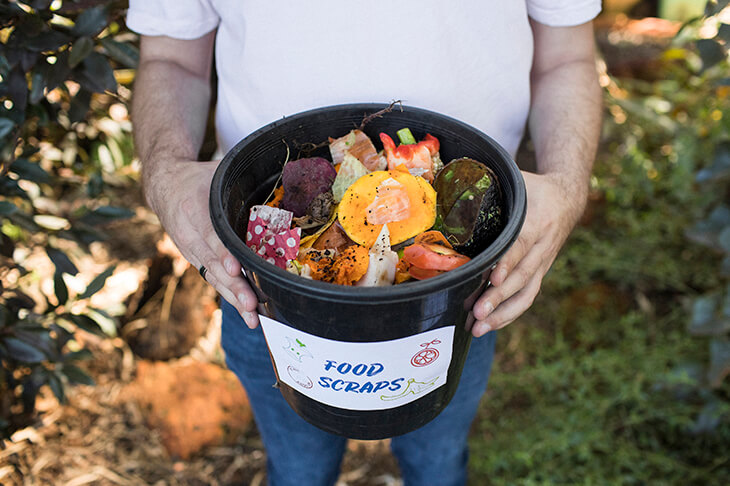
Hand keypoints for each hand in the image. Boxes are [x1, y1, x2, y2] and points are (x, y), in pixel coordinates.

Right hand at [144, 160, 259, 327]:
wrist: (164, 186)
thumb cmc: (198, 178)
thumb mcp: (216, 173)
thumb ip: (241, 181)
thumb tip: (279, 182)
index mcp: (193, 208)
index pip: (211, 234)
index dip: (223, 253)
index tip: (237, 268)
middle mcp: (189, 234)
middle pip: (214, 264)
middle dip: (234, 286)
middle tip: (252, 304)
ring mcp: (191, 250)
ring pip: (213, 277)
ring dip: (233, 298)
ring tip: (251, 317)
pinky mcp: (195, 260)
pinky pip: (213, 279)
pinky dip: (229, 295)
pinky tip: (245, 311)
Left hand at [470, 171, 585, 336]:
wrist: (567, 199)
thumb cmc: (533, 189)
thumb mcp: (516, 181)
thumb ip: (490, 186)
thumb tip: (453, 184)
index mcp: (535, 221)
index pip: (520, 245)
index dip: (507, 263)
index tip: (493, 279)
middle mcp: (542, 247)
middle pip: (521, 276)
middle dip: (498, 298)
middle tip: (477, 314)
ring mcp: (542, 263)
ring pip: (526, 293)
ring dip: (502, 314)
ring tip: (478, 328)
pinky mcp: (539, 273)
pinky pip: (527, 297)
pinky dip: (509, 314)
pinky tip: (488, 326)